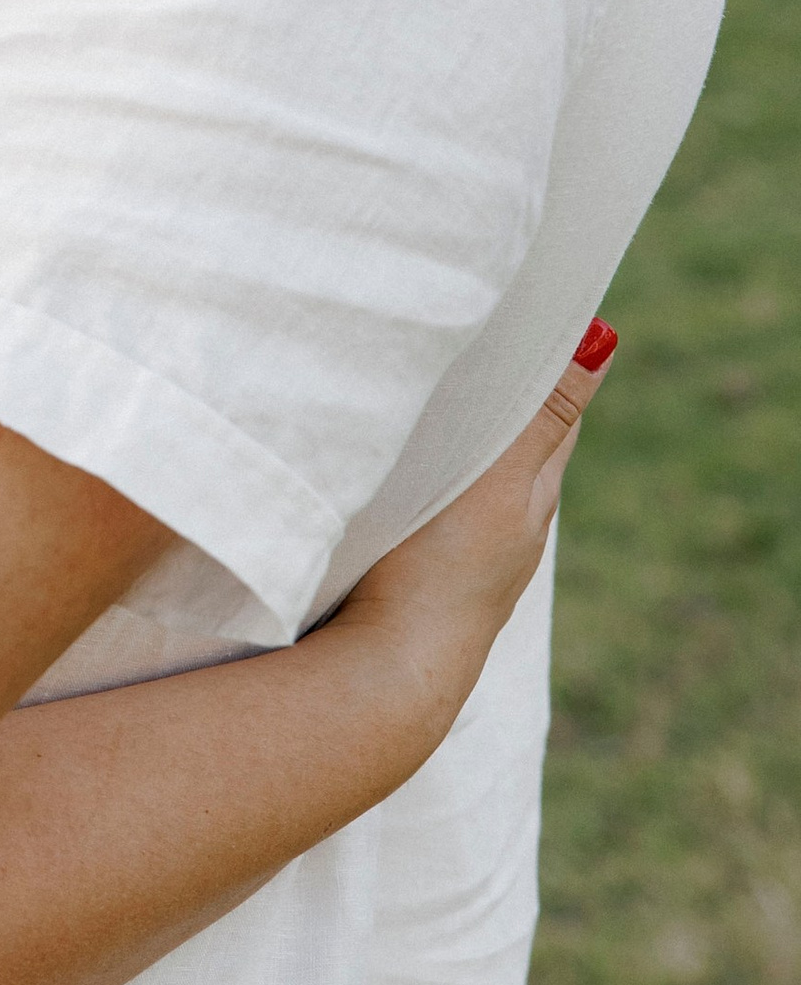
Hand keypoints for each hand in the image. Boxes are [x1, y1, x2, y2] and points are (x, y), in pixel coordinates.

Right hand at [319, 321, 615, 722]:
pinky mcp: (407, 571)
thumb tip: (602, 340)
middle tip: (462, 336)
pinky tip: (382, 466)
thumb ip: (540, 414)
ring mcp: (456, 555)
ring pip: (459, 475)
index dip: (543, 363)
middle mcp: (502, 527)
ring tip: (416, 388)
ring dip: (446, 436)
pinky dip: (411, 472)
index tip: (525, 312)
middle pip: (506, 442)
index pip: (551, 414)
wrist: (382, 672)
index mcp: (531, 498)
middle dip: (493, 395)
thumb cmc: (443, 574)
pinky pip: (418, 503)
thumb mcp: (498, 483)